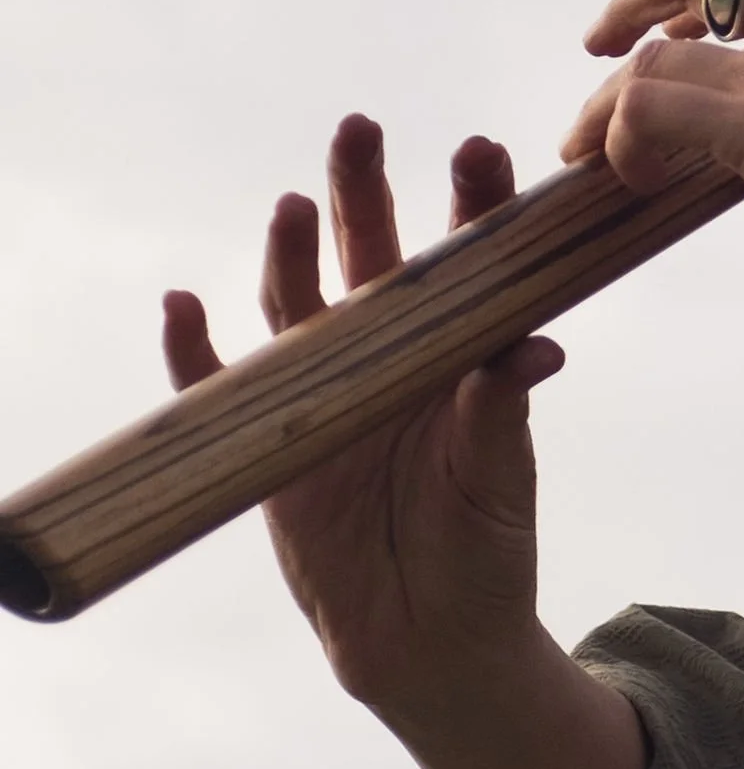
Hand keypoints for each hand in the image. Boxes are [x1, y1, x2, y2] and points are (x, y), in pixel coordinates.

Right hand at [164, 116, 563, 711]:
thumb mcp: (499, 478)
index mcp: (456, 353)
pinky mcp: (269, 443)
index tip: (482, 150)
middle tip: (362, 128)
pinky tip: (183, 302)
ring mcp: (323, 394)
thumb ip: (501, 409)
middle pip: (367, 256)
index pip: (462, 262)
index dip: (469, 204)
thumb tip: (535, 343)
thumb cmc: (483, 549)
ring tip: (293, 205)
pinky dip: (194, 347)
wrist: (432, 640)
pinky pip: (219, 386)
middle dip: (362, 191)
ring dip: (289, 254)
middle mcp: (386, 357)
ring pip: (296, 304)